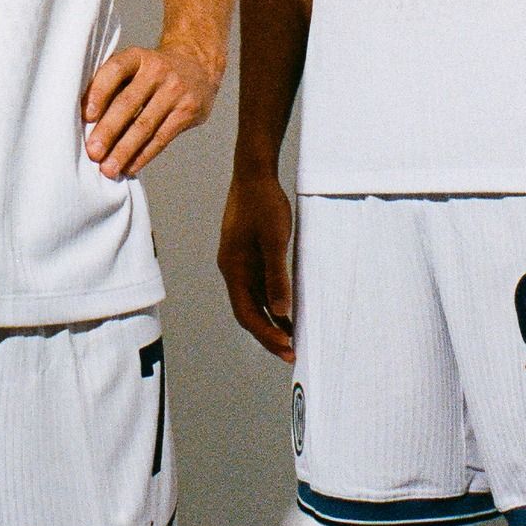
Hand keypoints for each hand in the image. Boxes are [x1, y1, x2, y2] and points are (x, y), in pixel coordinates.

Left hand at [81, 45, 217, 178]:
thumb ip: (112, 84)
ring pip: (145, 125)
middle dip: (108, 130)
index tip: (85, 116)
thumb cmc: (152, 72)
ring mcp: (175, 91)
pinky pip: (162, 138)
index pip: (116, 70)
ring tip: (108, 168)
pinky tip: (129, 167)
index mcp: (138, 57)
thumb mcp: (135, 66)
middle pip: (128, 102)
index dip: (99, 92)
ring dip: (124, 150)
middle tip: (93, 152)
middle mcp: (157, 70)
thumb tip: (81, 120)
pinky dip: (143, 155)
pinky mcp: (188, 111)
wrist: (197, 66)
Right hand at [218, 174, 294, 360]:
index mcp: (233, 269)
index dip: (266, 335)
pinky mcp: (248, 255)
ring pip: (252, 301)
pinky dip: (271, 303)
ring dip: (270, 321)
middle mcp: (232, 270)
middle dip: (268, 335)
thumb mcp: (274, 241)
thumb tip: (281, 313)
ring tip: (292, 337)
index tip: (288, 349)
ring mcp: (239, 263)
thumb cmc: (264, 204)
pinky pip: (258, 287)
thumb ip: (277, 277)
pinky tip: (287, 309)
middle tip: (292, 352)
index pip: (246, 313)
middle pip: (247, 312)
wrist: (254, 173)